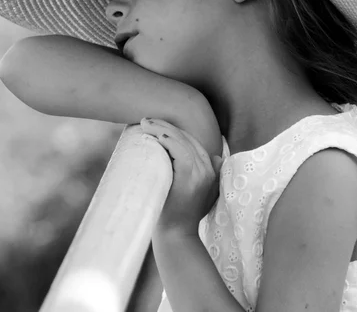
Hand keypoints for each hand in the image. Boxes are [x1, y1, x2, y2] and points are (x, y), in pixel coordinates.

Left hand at [140, 117, 223, 235]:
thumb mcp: (195, 193)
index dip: (175, 130)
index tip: (156, 124)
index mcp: (211, 170)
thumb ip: (202, 175)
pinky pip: (181, 150)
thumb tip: (209, 157)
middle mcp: (210, 169)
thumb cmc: (179, 216)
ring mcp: (201, 172)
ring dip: (163, 129)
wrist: (177, 236)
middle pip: (188, 138)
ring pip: (183, 141)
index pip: (193, 142)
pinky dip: (168, 140)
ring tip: (145, 123)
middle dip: (166, 125)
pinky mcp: (191, 176)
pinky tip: (156, 135)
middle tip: (146, 120)